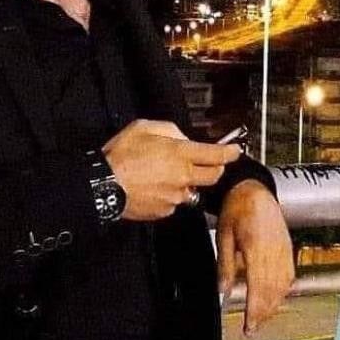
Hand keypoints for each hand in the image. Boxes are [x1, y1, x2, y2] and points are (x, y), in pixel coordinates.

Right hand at [102, 119, 241, 220]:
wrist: (104, 186)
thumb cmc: (120, 156)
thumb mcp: (143, 128)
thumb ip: (169, 130)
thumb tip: (182, 138)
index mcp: (179, 154)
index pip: (216, 155)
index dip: (230, 152)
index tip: (235, 150)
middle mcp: (183, 177)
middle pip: (213, 176)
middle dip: (214, 168)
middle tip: (205, 162)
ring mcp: (175, 197)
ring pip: (193, 190)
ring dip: (187, 182)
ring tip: (164, 175)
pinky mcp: (166, 211)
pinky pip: (176, 202)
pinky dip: (171, 195)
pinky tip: (154, 187)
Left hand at [216, 179, 294, 335]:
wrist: (254, 189)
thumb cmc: (236, 207)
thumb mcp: (224, 233)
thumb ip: (225, 263)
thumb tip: (222, 289)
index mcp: (256, 247)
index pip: (257, 286)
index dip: (254, 309)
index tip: (248, 325)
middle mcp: (274, 251)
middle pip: (272, 291)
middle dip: (263, 313)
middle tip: (252, 328)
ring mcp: (284, 250)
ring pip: (283, 286)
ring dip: (273, 305)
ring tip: (261, 318)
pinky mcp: (288, 249)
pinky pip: (289, 276)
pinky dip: (282, 291)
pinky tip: (274, 299)